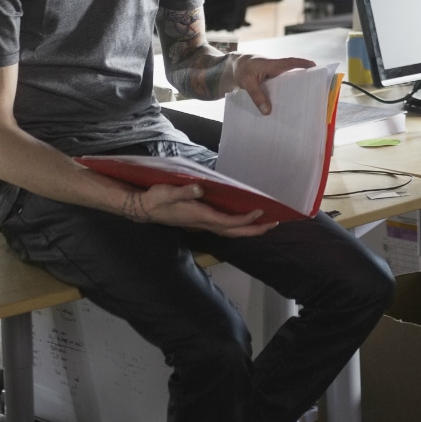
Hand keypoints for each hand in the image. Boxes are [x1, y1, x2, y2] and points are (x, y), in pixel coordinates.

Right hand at [129, 183, 277, 236]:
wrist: (146, 208)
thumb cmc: (157, 199)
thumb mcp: (168, 192)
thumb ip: (184, 191)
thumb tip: (200, 189)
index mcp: (200, 216)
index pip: (228, 221)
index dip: (245, 219)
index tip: (260, 211)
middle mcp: (205, 223)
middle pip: (235, 232)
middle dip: (255, 230)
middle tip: (274, 223)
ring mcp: (203, 224)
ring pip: (231, 232)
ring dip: (249, 229)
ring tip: (266, 223)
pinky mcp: (202, 221)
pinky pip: (225, 227)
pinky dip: (239, 226)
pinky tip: (245, 220)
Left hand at [234, 55, 316, 114]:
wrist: (233, 68)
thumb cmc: (242, 69)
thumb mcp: (247, 82)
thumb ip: (256, 95)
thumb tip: (267, 112)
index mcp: (273, 65)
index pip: (291, 63)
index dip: (303, 64)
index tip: (315, 66)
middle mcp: (277, 71)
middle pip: (294, 77)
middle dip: (304, 84)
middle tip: (314, 95)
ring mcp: (275, 79)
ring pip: (287, 86)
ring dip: (292, 94)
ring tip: (301, 108)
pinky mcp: (271, 86)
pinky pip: (279, 93)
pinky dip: (282, 100)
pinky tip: (284, 112)